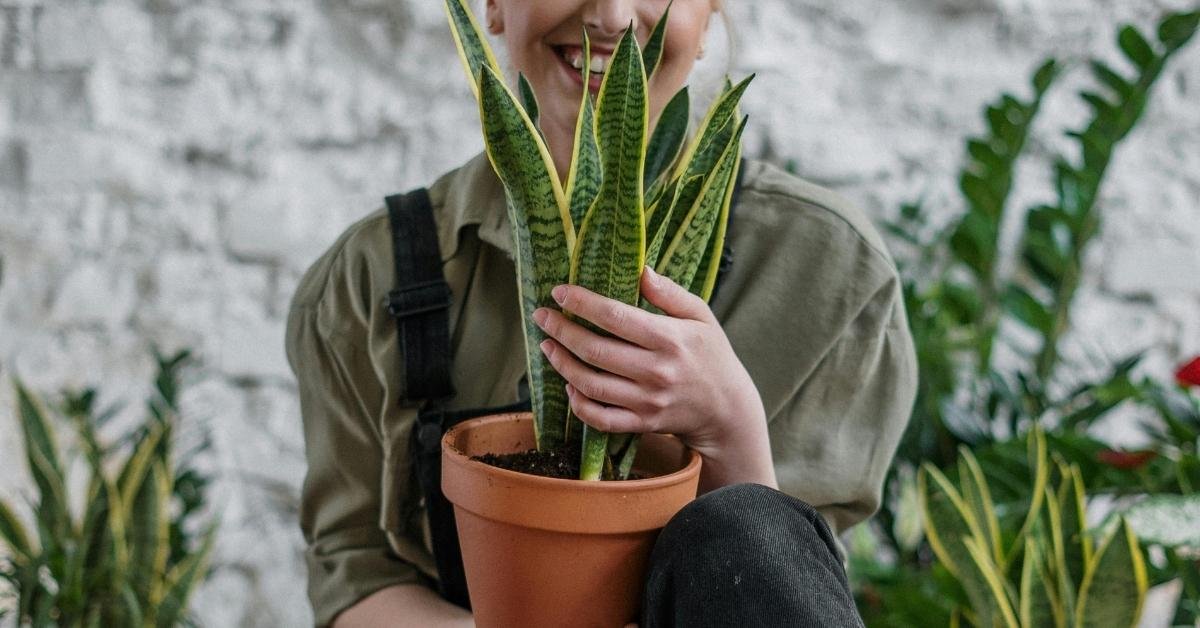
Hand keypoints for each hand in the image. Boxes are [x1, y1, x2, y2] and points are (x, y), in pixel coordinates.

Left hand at [532, 267, 776, 489]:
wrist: (727, 409)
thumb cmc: (711, 354)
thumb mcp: (700, 316)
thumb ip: (670, 293)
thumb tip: (640, 270)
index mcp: (670, 339)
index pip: (616, 317)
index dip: (583, 303)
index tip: (560, 291)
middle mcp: (656, 371)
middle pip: (596, 350)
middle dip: (562, 330)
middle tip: (542, 316)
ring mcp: (647, 401)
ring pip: (591, 384)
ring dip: (562, 364)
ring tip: (548, 346)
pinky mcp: (642, 423)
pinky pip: (600, 418)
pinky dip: (578, 403)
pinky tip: (569, 384)